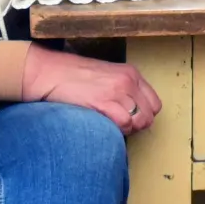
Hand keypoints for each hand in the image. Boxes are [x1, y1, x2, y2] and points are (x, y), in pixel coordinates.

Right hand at [21, 44, 161, 135]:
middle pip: (148, 115)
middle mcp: (128, 81)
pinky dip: (118, 130)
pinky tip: (105, 127)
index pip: (154, 103)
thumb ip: (123, 89)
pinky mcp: (103, 102)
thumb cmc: (74, 76)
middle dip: (137, 126)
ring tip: (111, 127)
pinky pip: (124, 123)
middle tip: (121, 127)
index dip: (145, 116)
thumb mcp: (107, 75)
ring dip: (127, 130)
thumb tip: (132, 112)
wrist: (50, 72)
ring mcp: (116, 91)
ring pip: (138, 121)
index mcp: (131, 73)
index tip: (132, 119)